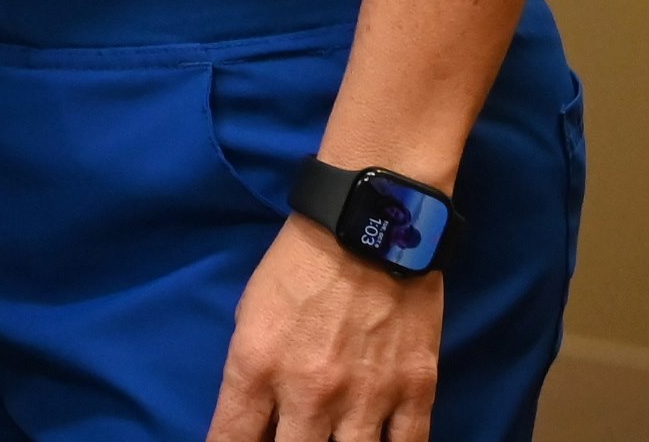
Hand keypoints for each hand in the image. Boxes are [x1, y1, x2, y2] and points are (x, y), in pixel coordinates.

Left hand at [207, 215, 441, 441]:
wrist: (369, 227)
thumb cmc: (299, 265)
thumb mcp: (251, 314)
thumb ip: (252, 374)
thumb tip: (256, 421)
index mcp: (257, 367)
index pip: (232, 439)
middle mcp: (309, 393)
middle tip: (290, 439)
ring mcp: (366, 398)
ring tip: (333, 438)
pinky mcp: (415, 392)